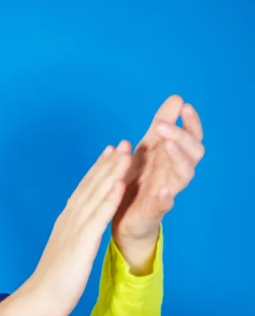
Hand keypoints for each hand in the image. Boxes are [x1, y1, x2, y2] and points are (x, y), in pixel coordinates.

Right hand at [25, 142, 131, 315]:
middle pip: (91, 186)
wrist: (40, 298)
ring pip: (96, 195)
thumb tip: (79, 228)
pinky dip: (109, 199)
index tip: (110, 152)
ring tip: (126, 153)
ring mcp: (75, 229)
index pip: (85, 190)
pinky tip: (120, 184)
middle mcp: (70, 219)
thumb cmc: (54, 279)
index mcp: (68, 221)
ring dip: (111, 173)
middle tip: (122, 142)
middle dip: (108, 163)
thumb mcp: (67, 250)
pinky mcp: (82, 243)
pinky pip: (99, 217)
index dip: (99, 169)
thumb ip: (73, 234)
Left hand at [111, 95, 204, 270]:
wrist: (122, 217)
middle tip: (162, 127)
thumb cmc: (137, 180)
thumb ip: (160, 126)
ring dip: (178, 159)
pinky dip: (166, 197)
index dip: (191, 123)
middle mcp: (173, 174)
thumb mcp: (146, 150)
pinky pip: (164, 205)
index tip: (184, 107)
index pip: (191, 138)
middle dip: (180, 137)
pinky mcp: (153, 211)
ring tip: (168, 146)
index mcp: (171, 158)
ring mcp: (165, 192)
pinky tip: (164, 190)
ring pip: (184, 176)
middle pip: (193, 154)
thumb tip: (176, 98)